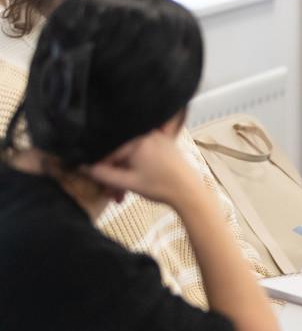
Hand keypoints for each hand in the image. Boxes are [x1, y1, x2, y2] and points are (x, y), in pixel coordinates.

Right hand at [82, 129, 202, 209]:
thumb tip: (83, 167)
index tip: (98, 183)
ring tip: (123, 196)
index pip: (110, 152)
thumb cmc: (160, 187)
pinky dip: (137, 169)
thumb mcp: (128, 182)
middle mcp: (148, 134)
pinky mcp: (166, 145)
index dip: (101, 169)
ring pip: (133, 157)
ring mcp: (159, 138)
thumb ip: (103, 174)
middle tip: (113, 196)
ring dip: (126, 176)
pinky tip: (136, 184)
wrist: (190, 192)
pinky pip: (144, 155)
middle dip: (115, 177)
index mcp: (138, 140)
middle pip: (122, 155)